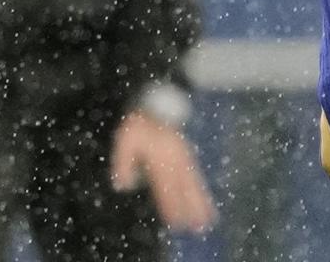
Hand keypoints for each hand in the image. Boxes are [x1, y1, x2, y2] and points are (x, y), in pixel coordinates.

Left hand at [110, 112, 216, 233]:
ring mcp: (184, 157)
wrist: (158, 101)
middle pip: (185, 189)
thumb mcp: (125, 140)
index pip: (165, 188)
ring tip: (208, 218)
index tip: (175, 222)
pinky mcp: (187, 155)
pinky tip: (204, 199)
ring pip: (194, 184)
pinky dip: (201, 189)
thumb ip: (123, 163)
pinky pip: (196, 176)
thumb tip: (121, 186)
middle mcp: (175, 160)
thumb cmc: (139, 123)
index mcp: (159, 158)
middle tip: (199, 227)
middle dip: (191, 209)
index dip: (170, 206)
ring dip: (201, 202)